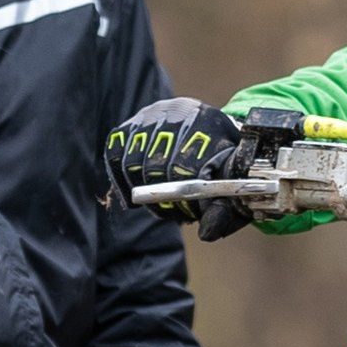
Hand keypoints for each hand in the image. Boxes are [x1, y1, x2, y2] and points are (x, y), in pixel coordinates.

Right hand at [105, 96, 252, 236]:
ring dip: (143, 189)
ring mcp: (150, 116)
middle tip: (174, 211)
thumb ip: (223, 209)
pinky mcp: (130, 126)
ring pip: (133, 162)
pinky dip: (123, 178)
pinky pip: (115, 154)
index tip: (189, 211)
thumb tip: (207, 233)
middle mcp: (176, 112)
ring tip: (159, 200)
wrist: (209, 133)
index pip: (187, 164)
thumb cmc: (222, 165)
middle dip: (164, 196)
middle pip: (157, 164)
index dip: (185, 194)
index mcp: (208, 123)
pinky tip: (137, 187)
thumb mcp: (231, 185)